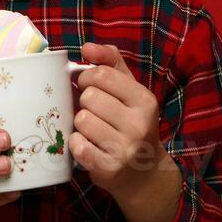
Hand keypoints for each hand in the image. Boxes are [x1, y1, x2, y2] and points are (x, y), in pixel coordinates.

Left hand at [69, 42, 171, 200]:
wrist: (144, 173)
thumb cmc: (131, 123)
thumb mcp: (129, 90)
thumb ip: (110, 62)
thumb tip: (87, 47)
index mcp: (144, 100)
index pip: (101, 75)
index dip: (86, 78)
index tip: (88, 86)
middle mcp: (139, 124)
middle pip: (88, 97)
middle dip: (83, 102)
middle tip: (92, 112)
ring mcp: (125, 148)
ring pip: (81, 120)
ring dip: (80, 124)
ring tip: (91, 130)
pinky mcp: (109, 169)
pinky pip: (77, 145)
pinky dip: (76, 144)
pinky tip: (86, 145)